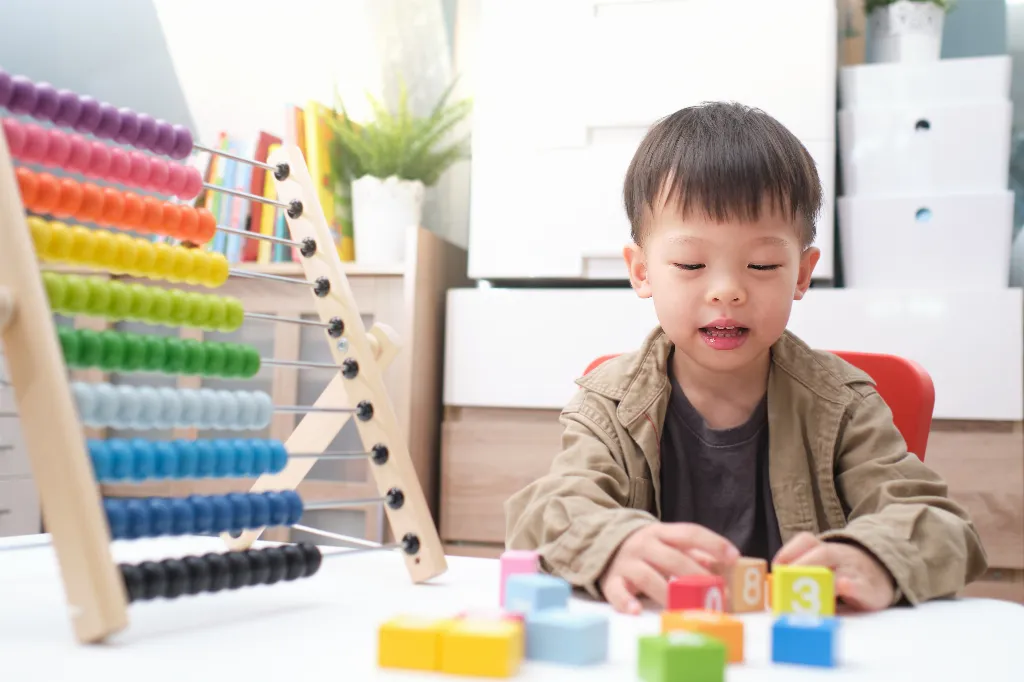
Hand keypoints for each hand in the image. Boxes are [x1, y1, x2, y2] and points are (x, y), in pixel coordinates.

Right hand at [599, 523, 739, 614]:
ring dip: (667, 593)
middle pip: (672, 558)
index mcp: (661, 532)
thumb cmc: (645, 549)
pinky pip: (617, 592)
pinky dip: (625, 602)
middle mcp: (643, 544)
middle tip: (716, 593)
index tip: (734, 557)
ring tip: (683, 607)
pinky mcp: (611, 580)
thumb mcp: (666, 543)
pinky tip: (636, 610)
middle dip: (696, 575)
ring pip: (647, 577)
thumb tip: (724, 567)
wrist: (599, 542)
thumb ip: (692, 553)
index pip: (690, 533)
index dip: (713, 543)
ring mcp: (626, 562)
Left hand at [773, 532, 895, 611]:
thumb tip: (775, 588)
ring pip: (843, 568)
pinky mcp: (872, 589)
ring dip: (823, 576)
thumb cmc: (844, 572)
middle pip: (823, 553)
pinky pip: (862, 586)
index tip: (776, 566)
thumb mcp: (824, 566)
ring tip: (808, 587)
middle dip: (803, 565)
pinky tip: (843, 587)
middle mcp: (841, 556)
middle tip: (787, 580)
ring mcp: (857, 570)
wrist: (883, 572)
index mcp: (825, 550)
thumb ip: (802, 573)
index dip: (789, 551)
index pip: (806, 541)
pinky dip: (852, 587)